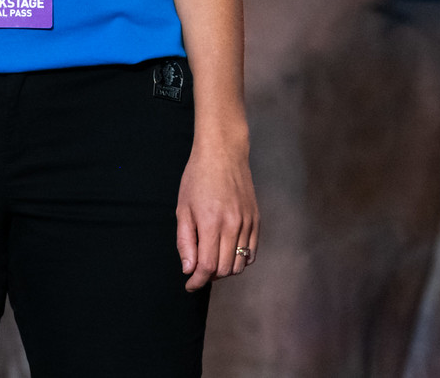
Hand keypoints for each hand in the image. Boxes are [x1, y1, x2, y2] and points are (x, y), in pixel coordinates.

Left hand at [177, 132, 257, 290]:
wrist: (223, 152)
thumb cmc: (197, 177)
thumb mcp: (183, 208)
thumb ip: (185, 241)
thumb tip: (189, 269)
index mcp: (211, 222)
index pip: (207, 266)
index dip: (197, 281)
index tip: (190, 285)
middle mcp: (233, 225)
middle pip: (225, 269)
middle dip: (210, 276)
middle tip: (198, 270)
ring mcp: (247, 223)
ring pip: (240, 263)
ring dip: (226, 270)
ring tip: (213, 260)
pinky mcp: (256, 219)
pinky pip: (252, 252)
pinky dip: (241, 260)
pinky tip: (229, 254)